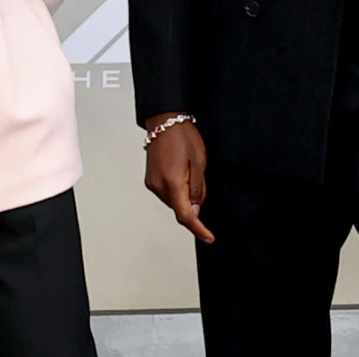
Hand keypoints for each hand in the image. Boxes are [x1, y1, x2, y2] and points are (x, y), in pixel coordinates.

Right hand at [142, 115, 213, 243]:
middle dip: (194, 204)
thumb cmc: (182, 136)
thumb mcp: (199, 162)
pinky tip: (183, 173)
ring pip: (174, 201)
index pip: (186, 215)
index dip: (198, 229)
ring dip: (185, 195)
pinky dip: (178, 190)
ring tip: (191, 171)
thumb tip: (196, 209)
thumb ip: (198, 189)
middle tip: (201, 181)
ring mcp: (152, 183)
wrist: (164, 120)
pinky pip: (167, 192)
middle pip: (179, 208)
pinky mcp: (150, 179)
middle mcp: (158, 186)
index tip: (208, 237)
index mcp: (172, 183)